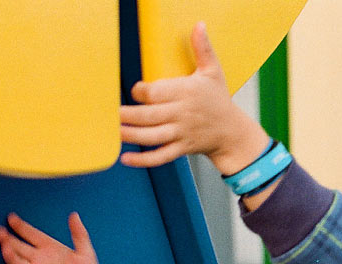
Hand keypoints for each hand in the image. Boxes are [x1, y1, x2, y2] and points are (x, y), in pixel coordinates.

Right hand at [0, 212, 115, 263]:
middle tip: (0, 231)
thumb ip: (79, 234)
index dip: (21, 226)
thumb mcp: (86, 253)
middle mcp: (41, 259)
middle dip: (8, 239)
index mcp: (51, 248)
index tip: (11, 218)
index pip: (32, 234)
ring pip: (18, 261)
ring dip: (10, 254)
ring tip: (5, 246)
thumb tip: (74, 215)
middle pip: (19, 246)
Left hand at [119, 22, 269, 172]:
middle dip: (128, 115)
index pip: (158, 93)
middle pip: (150, 116)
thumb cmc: (219, 100)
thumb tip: (199, 25)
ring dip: (131, 135)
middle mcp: (182, 114)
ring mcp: (181, 134)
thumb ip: (203, 49)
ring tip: (113, 132)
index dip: (142, 92)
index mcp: (187, 92)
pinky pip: (160, 157)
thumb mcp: (213, 72)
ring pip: (152, 137)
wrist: (232, 132)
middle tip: (109, 114)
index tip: (134, 91)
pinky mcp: (181, 149)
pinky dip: (143, 160)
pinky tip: (125, 159)